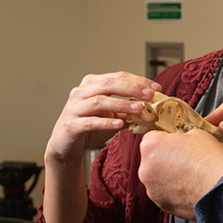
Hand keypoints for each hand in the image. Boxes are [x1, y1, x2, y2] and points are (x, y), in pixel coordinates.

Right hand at [44, 72, 160, 166]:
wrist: (65, 145)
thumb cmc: (89, 127)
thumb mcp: (111, 115)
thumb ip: (127, 110)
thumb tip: (153, 108)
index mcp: (92, 84)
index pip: (118, 76)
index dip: (138, 80)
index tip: (156, 87)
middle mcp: (81, 92)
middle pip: (108, 84)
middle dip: (132, 88)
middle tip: (150, 95)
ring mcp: (74, 108)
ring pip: (99, 101)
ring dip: (121, 104)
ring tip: (139, 108)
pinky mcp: (71, 125)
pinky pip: (90, 122)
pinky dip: (106, 122)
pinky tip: (119, 123)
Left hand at [138, 128, 222, 220]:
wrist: (221, 189)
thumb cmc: (210, 161)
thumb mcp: (196, 134)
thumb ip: (180, 136)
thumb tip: (179, 141)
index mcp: (151, 145)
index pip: (153, 137)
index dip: (168, 139)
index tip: (177, 143)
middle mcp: (145, 167)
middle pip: (153, 159)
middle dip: (167, 158)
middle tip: (186, 160)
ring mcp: (151, 188)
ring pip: (158, 178)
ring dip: (169, 176)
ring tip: (190, 175)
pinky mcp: (161, 204)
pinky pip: (165, 193)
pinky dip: (174, 191)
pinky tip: (190, 187)